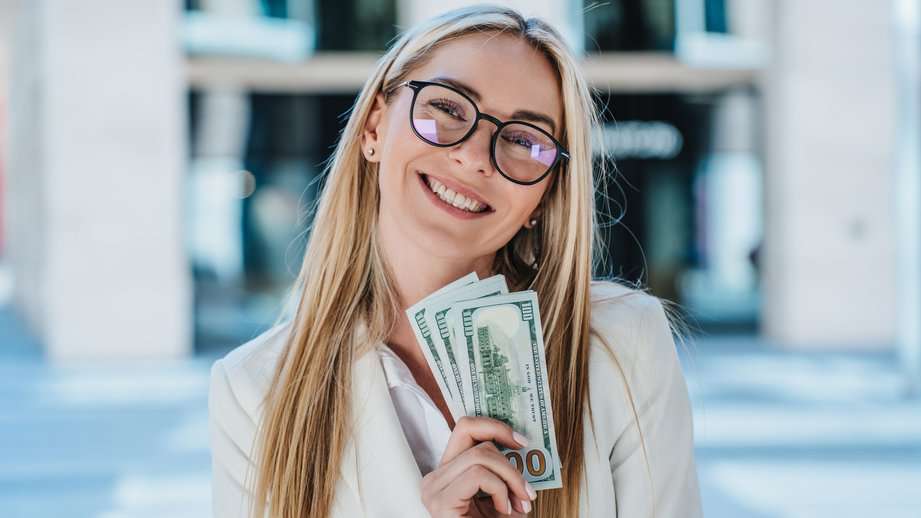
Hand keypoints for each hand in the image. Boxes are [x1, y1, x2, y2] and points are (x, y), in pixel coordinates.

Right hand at [420, 416, 537, 516]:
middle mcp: (434, 478)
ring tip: (520, 505)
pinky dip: (500, 491)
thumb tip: (520, 442)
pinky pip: (478, 475)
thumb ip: (502, 470)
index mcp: (447, 473)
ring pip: (480, 455)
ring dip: (510, 479)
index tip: (522, 442)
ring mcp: (433, 490)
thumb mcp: (501, 496)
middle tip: (527, 489)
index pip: (465, 428)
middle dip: (509, 459)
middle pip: (472, 436)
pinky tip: (503, 511)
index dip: (494, 426)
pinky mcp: (440, 502)